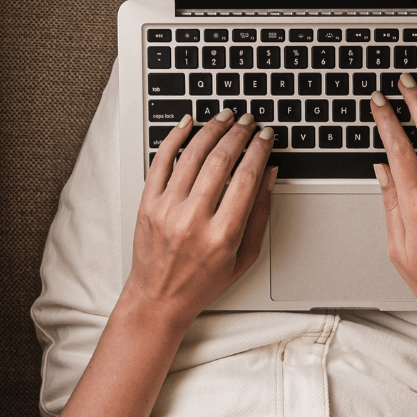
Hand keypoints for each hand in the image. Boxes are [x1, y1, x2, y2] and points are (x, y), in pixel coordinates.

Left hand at [122, 109, 277, 329]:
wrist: (158, 299)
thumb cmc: (202, 283)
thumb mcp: (244, 257)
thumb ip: (260, 214)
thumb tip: (269, 175)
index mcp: (222, 235)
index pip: (246, 177)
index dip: (259, 151)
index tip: (266, 137)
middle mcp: (193, 219)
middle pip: (221, 161)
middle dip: (239, 135)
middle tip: (250, 122)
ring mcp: (167, 209)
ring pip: (193, 155)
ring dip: (212, 130)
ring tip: (225, 117)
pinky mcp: (147, 204)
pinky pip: (160, 161)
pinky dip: (174, 138)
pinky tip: (188, 124)